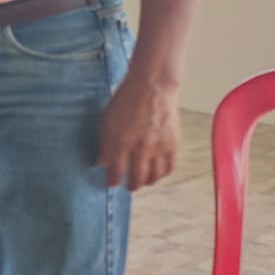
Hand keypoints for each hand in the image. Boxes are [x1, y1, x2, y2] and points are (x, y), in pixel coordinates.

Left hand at [97, 75, 179, 189]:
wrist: (152, 87)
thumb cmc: (125, 101)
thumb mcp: (106, 120)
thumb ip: (104, 143)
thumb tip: (101, 162)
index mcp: (120, 140)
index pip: (116, 170)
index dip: (113, 180)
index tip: (111, 185)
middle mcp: (140, 147)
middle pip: (137, 177)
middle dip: (132, 185)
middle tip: (129, 187)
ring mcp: (159, 146)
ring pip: (155, 176)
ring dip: (148, 182)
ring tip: (143, 181)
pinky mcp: (173, 144)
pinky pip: (170, 167)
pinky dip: (163, 174)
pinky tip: (157, 173)